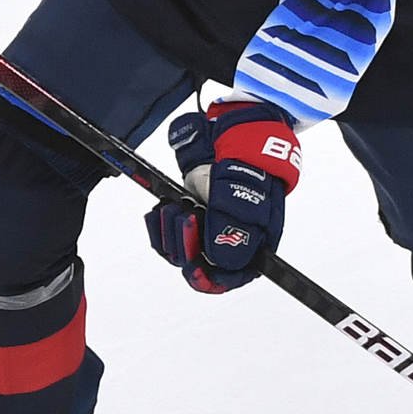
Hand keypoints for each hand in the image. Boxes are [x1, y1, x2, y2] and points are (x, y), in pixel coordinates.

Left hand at [144, 100, 299, 292]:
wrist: (233, 134)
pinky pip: (166, 237)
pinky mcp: (187, 218)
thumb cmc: (247, 165)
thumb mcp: (242, 198)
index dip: (212, 279)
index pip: (232, 276)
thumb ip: (232, 234)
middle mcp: (229, 241)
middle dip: (186, 243)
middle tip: (186, 215)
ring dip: (170, 231)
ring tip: (176, 205)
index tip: (193, 268)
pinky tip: (160, 208)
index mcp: (253, 243)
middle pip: (200, 266)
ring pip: (179, 253)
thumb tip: (219, 263)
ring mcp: (206, 230)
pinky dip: (159, 225)